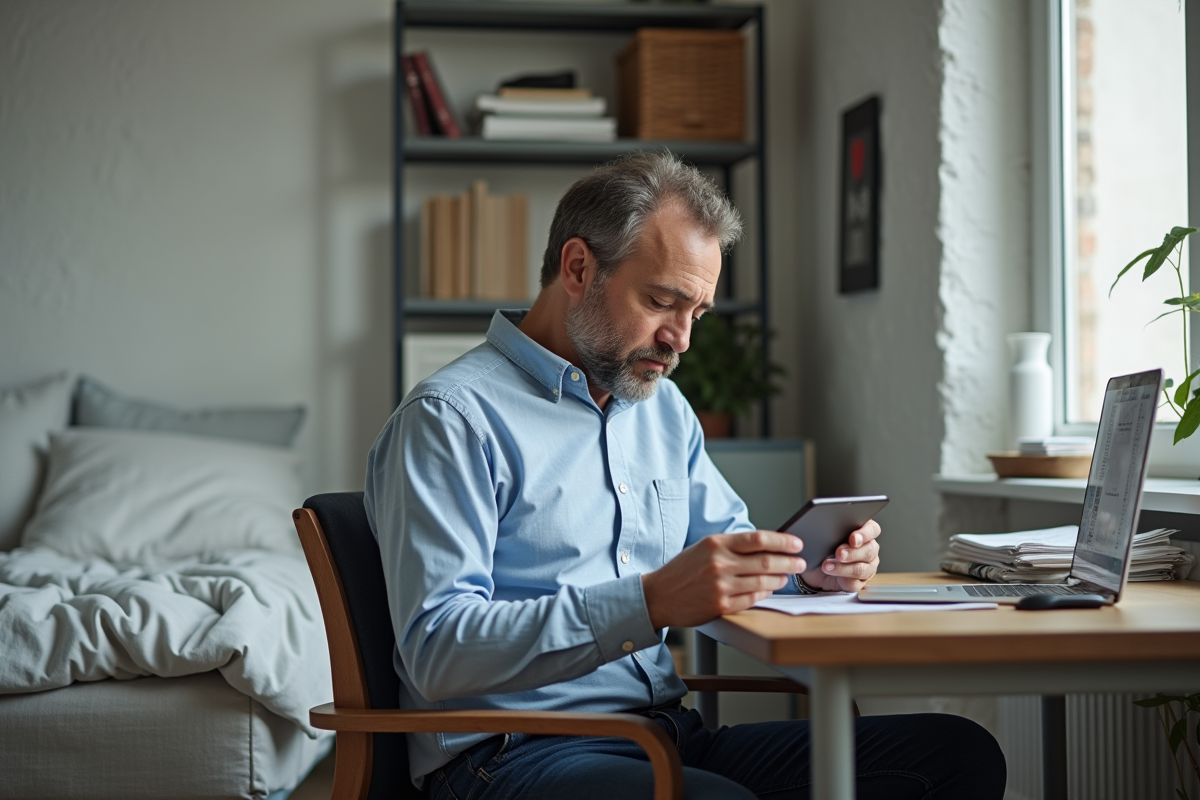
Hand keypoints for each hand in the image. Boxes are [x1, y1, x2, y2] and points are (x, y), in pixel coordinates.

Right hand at [642, 531, 805, 628]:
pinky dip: (765, 593)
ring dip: (780, 579)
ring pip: (763, 581)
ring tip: (786, 576)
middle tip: (800, 563)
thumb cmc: (683, 570)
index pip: (758, 539)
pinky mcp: (720, 605)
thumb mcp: (704, 548)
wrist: (659, 595)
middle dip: (789, 562)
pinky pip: (752, 598)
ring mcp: (720, 586)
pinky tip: (769, 589)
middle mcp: (719, 563)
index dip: (782, 541)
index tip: (796, 543)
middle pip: (766, 561)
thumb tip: (766, 546)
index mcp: (716, 544)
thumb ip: (732, 546)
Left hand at [798, 520, 880, 591]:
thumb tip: (827, 528)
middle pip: (869, 550)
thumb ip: (832, 530)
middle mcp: (869, 549)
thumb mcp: (826, 536)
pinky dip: (841, 578)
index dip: (865, 534)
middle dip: (852, 552)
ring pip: (862, 568)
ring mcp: (867, 567)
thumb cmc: (824, 547)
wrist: (815, 567)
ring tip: (827, 565)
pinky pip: (854, 582)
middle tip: (839, 553)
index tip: (853, 538)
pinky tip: (831, 573)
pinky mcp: (858, 582)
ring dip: (843, 567)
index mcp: (865, 533)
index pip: (873, 530)